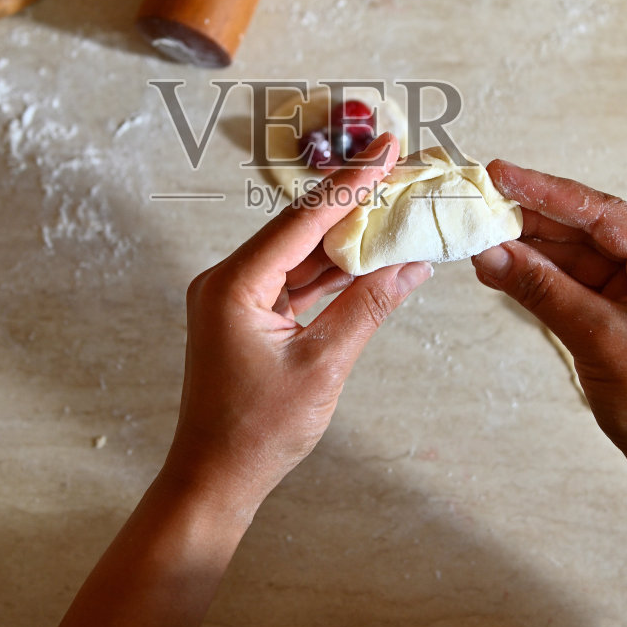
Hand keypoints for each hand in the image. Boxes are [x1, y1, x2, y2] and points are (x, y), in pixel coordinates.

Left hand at [164, 133, 432, 513]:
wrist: (214, 478)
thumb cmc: (257, 431)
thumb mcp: (324, 364)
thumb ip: (368, 307)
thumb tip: (412, 264)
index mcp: (235, 284)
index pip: (303, 219)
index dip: (352, 182)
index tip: (387, 148)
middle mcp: (228, 280)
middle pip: (301, 227)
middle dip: (353, 198)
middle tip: (399, 165)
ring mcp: (237, 298)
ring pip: (301, 253)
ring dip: (347, 234)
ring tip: (395, 204)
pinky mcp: (249, 316)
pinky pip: (296, 280)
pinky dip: (333, 270)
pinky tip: (372, 255)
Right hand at [470, 160, 626, 485]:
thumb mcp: (599, 340)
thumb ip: (543, 291)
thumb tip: (491, 253)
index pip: (603, 214)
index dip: (548, 192)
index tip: (501, 175)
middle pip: (586, 229)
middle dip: (532, 218)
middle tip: (480, 201)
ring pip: (574, 256)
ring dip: (528, 249)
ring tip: (478, 236)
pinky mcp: (620, 311)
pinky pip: (572, 283)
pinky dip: (536, 277)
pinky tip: (499, 266)